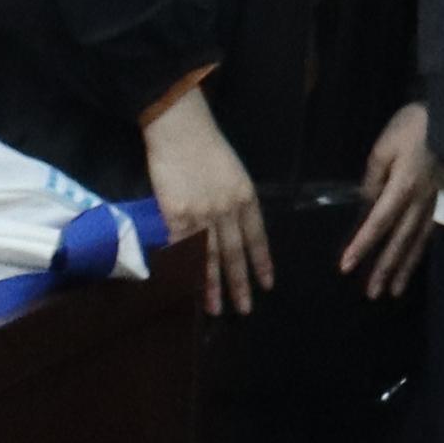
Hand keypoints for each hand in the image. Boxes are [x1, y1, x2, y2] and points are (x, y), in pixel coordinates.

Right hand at [140, 90, 268, 314]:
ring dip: (213, 286)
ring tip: (217, 309)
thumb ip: (236, 203)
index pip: (258, 238)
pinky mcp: (176, 216)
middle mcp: (228, 210)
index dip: (262, 262)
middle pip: (236, 253)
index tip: (267, 284)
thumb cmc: (209, 150)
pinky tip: (187, 286)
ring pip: (210, 257)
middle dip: (241, 283)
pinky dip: (185, 269)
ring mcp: (201, 215)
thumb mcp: (235, 176)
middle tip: (246, 308)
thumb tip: (234, 230)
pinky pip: (182, 249)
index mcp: (247, 198)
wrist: (182, 133)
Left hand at [346, 101, 438, 302]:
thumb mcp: (386, 144)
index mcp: (403, 187)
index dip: (362, 245)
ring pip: (419, 239)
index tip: (346, 267)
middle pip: (400, 239)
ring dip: (406, 266)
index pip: (378, 222)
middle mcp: (420, 199)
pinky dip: (422, 248)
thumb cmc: (418, 125)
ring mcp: (436, 199)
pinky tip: (416, 258)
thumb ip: (374, 175)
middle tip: (374, 294)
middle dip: (386, 267)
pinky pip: (431, 228)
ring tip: (395, 289)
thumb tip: (367, 201)